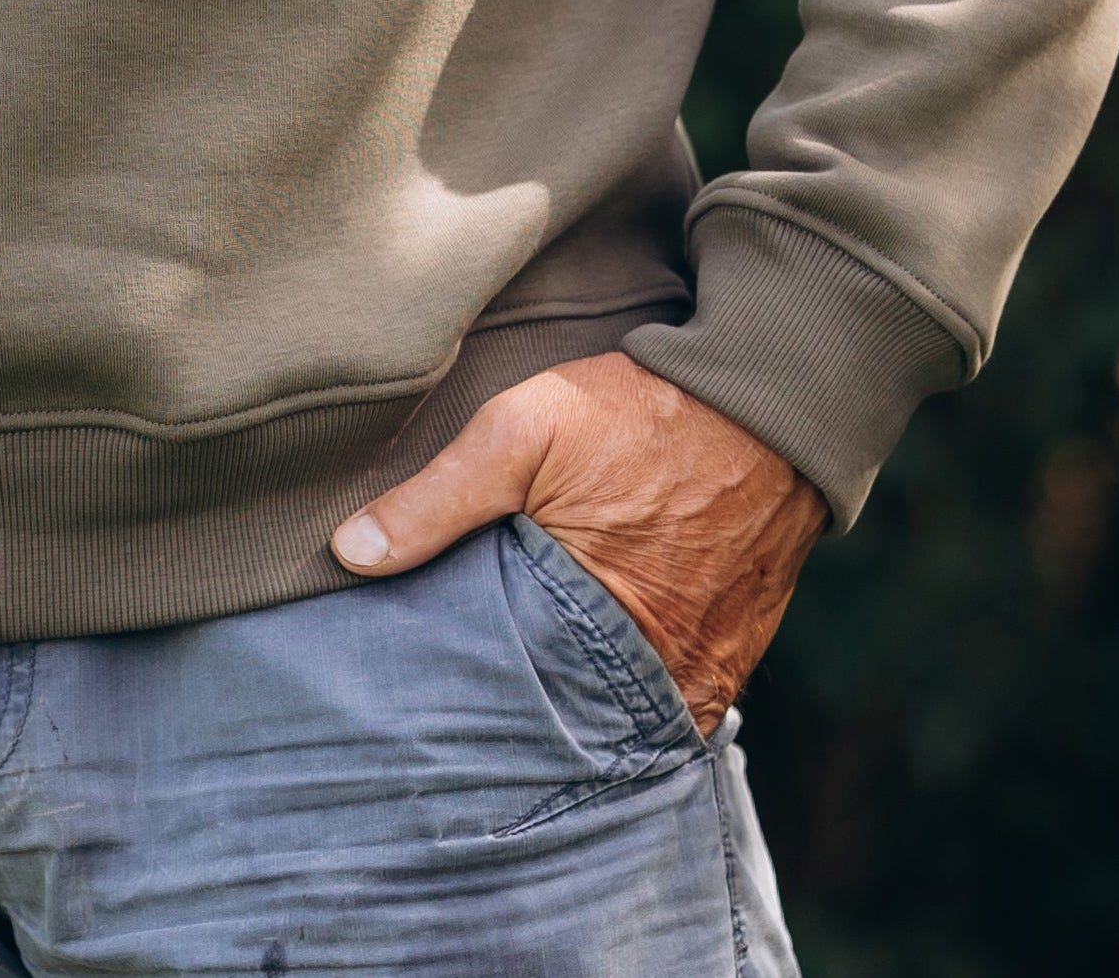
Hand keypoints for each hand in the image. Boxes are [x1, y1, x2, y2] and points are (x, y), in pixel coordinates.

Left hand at [328, 351, 823, 733]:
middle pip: (571, 723)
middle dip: (521, 716)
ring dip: (575, 701)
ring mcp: (709, 675)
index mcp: (608, 635)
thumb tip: (349, 553)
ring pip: (620, 715)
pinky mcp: (735, 656)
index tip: (423, 699)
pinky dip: (627, 685)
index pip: (518, 710)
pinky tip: (584, 663)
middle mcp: (668, 679)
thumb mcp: (523, 431)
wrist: (768, 396)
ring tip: (518, 686)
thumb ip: (437, 498)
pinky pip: (668, 696)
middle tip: (461, 706)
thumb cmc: (641, 412)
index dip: (471, 702)